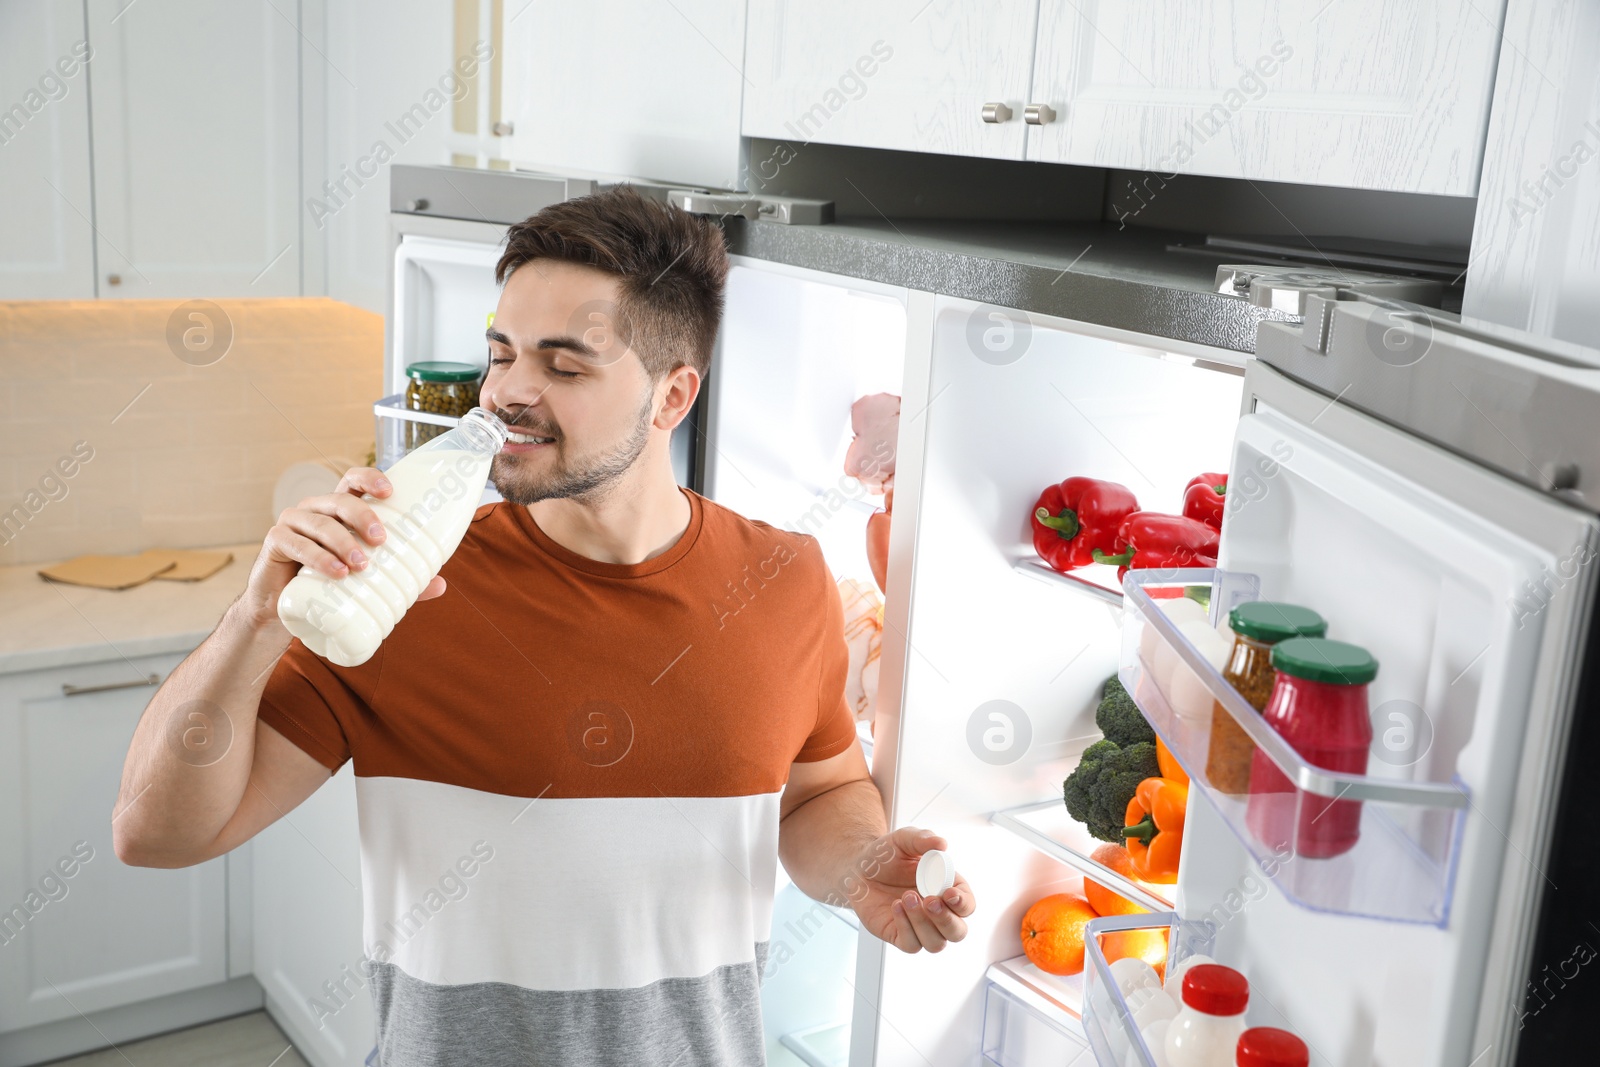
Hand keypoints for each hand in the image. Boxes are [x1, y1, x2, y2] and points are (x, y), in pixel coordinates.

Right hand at [242, 467, 446, 626]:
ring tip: (360, 565)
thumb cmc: (328, 583)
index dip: (369, 478)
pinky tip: (336, 572)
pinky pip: (297, 544)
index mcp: (339, 510)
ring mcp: (293, 522)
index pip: (352, 480)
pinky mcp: (276, 542)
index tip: (389, 492)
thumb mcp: (366, 578)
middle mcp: (316, 509)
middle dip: (363, 516)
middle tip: (381, 540)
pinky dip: (318, 558)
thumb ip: (401, 579)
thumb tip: (441, 585)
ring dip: (343, 542)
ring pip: (320, 523)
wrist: (284, 608)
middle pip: (340, 500)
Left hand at [849, 827, 974, 953]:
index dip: (963, 903)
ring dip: (923, 923)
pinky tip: (896, 907)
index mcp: (948, 889)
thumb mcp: (903, 840)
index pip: (967, 905)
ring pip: (936, 943)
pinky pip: (912, 945)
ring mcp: (920, 926)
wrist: (858, 868)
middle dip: (946, 920)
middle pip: (957, 932)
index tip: (949, 894)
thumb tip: (941, 843)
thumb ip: (922, 839)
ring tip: (906, 897)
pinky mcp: (901, 935)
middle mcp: (938, 912)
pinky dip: (905, 927)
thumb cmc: (887, 855)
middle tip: (929, 900)